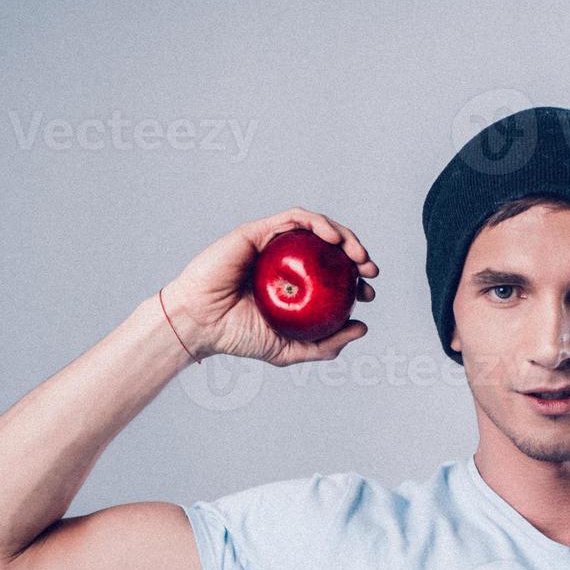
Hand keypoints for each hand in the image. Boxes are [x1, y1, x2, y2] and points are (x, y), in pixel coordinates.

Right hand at [161, 206, 379, 365]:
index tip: (369, 293)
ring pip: (316, 228)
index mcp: (292, 285)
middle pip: (329, 248)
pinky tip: (332, 238)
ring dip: (343, 235)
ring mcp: (271, 245)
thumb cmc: (236, 337)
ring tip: (357, 254)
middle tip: (370, 270)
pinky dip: (317, 224)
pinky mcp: (257, 231)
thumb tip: (363, 327)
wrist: (199, 324)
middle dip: (356, 253)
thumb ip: (326, 344)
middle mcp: (283, 261)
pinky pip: (294, 219)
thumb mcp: (289, 350)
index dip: (356, 279)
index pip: (332, 276)